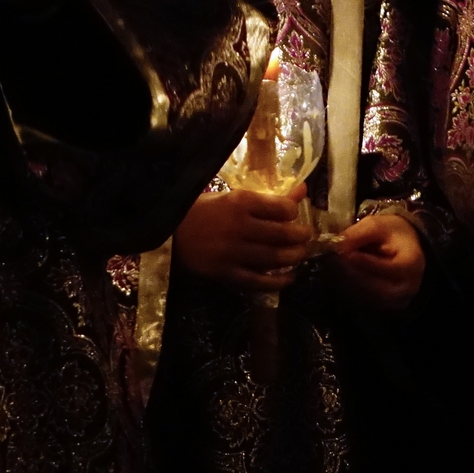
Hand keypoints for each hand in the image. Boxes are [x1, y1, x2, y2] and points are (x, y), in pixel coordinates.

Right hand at [173, 184, 312, 291]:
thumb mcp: (235, 196)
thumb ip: (269, 196)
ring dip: (295, 257)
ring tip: (300, 254)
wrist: (167, 231)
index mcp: (241, 202)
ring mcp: (232, 252)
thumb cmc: (203, 209)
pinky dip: (278, 282)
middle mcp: (240, 227)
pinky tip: (289, 278)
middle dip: (301, 236)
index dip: (294, 212)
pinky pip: (258, 281)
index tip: (294, 215)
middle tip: (306, 237)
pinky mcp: (225, 273)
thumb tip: (303, 190)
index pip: (283, 208)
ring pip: (275, 257)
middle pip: (283, 234)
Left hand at [328, 212, 424, 310]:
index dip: (366, 263)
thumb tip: (337, 247)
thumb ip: (358, 234)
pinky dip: (350, 292)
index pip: (389, 268)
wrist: (402, 246)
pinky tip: (338, 279)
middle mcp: (409, 286)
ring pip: (368, 299)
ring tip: (332, 270)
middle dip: (353, 276)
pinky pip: (365, 304)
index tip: (345, 255)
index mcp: (413, 263)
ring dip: (348, 286)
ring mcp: (398, 300)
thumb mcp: (376, 225)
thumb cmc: (391, 233)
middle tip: (334, 264)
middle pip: (377, 289)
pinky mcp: (386, 307)